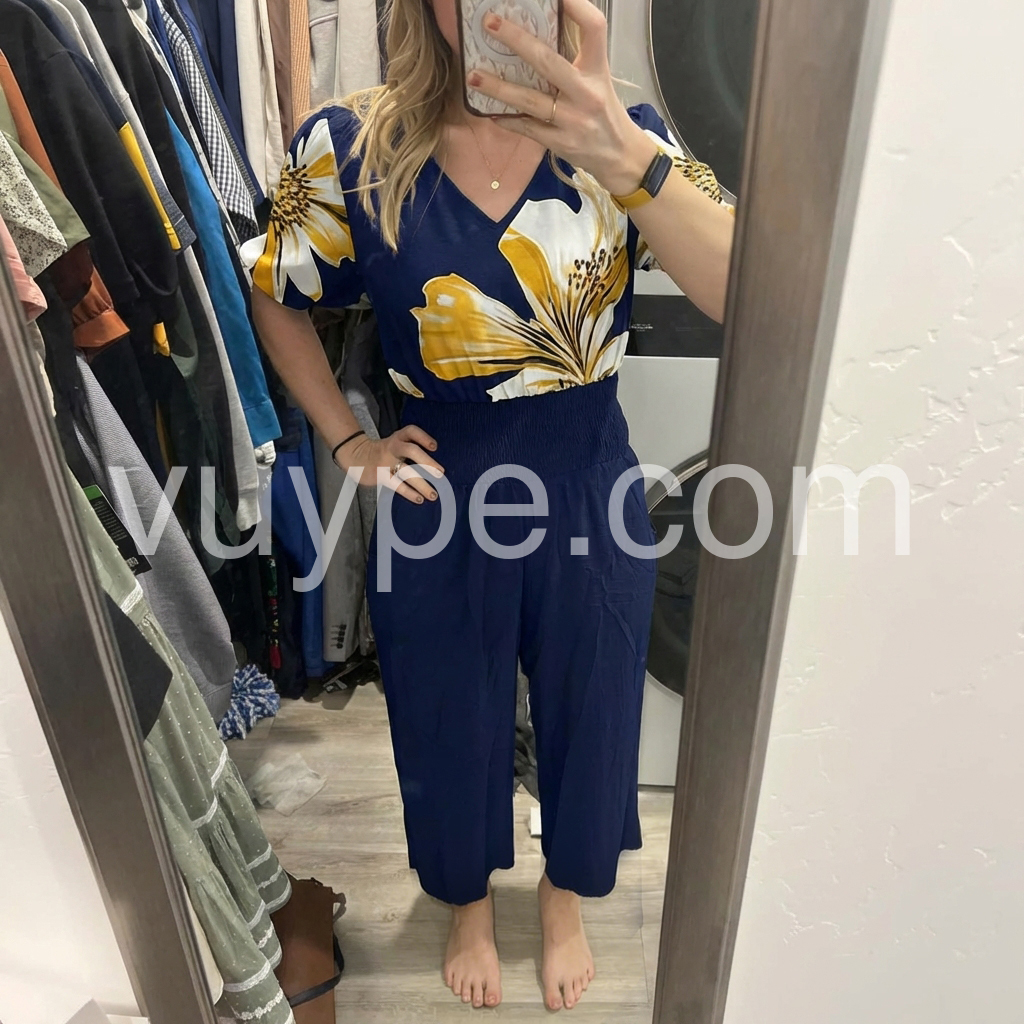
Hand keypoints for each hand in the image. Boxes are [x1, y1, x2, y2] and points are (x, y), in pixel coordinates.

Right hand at [335, 426, 444, 503]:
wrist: (355, 456)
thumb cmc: (382, 452)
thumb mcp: (394, 444)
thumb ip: (410, 450)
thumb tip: (434, 467)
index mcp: (398, 438)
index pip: (411, 431)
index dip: (423, 437)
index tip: (435, 447)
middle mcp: (393, 447)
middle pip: (411, 450)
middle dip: (427, 462)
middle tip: (440, 473)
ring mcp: (386, 462)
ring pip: (406, 472)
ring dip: (422, 484)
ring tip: (434, 494)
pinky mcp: (380, 475)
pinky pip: (397, 485)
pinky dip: (409, 493)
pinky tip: (420, 499)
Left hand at [467, 0, 658, 195]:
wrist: (619, 156)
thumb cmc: (603, 112)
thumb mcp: (598, 80)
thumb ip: (575, 58)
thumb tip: (540, 31)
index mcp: (598, 70)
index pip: (594, 28)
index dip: (576, 7)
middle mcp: (586, 93)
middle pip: (548, 61)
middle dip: (516, 40)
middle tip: (490, 24)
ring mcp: (572, 120)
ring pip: (530, 100)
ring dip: (498, 88)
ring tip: (473, 76)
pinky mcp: (560, 143)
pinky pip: (527, 128)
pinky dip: (507, 120)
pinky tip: (489, 112)